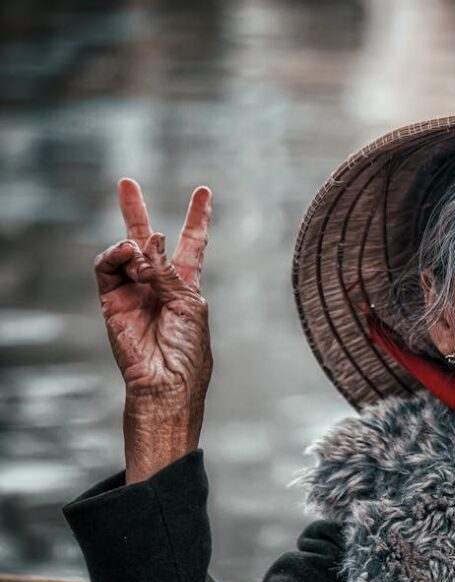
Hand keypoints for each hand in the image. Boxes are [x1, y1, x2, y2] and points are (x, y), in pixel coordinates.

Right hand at [94, 178, 212, 481]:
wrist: (166, 383)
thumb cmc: (188, 351)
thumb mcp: (190, 305)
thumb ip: (169, 273)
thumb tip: (147, 242)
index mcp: (186, 286)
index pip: (192, 245)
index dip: (197, 219)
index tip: (203, 192)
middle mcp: (158, 284)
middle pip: (147, 240)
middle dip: (136, 211)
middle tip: (126, 182)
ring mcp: (133, 291)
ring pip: (124, 252)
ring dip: (132, 243)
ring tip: (138, 248)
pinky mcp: (111, 301)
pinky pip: (107, 269)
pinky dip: (116, 256)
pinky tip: (127, 253)